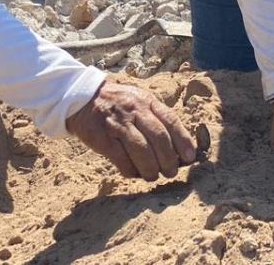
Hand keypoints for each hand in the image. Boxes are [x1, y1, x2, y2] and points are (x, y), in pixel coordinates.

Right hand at [65, 80, 197, 181]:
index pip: (171, 121)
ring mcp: (118, 124)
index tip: (190, 157)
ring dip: (151, 169)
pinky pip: (121, 160)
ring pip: (142, 151)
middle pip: (159, 138)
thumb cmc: (118, 104)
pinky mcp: (103, 138)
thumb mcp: (140, 101)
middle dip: (169, 160)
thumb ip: (157, 118)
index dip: (183, 141)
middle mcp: (134, 110)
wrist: (83, 98)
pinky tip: (134, 173)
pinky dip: (131, 170)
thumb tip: (179, 146)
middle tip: (171, 172)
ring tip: (153, 175)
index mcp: (147, 101)